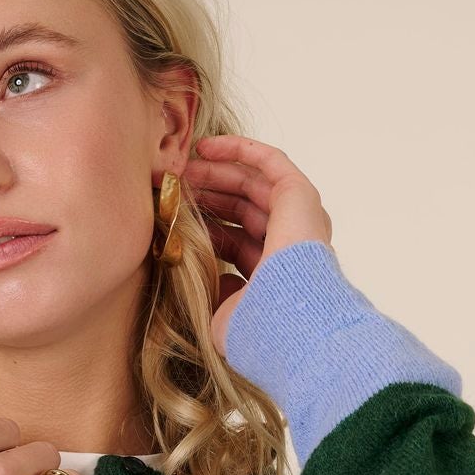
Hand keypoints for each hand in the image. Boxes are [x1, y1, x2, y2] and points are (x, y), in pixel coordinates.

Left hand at [183, 135, 333, 358]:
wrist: (284, 319)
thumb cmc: (256, 328)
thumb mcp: (225, 312)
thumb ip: (219, 294)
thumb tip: (215, 278)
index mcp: (272, 273)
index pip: (234, 240)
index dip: (205, 225)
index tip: (173, 217)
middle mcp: (289, 244)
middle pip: (242, 208)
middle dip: (207, 194)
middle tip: (175, 186)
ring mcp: (298, 218)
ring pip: (253, 183)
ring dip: (217, 172)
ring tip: (183, 167)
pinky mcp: (300, 195)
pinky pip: (270, 161)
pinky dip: (240, 149)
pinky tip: (207, 147)